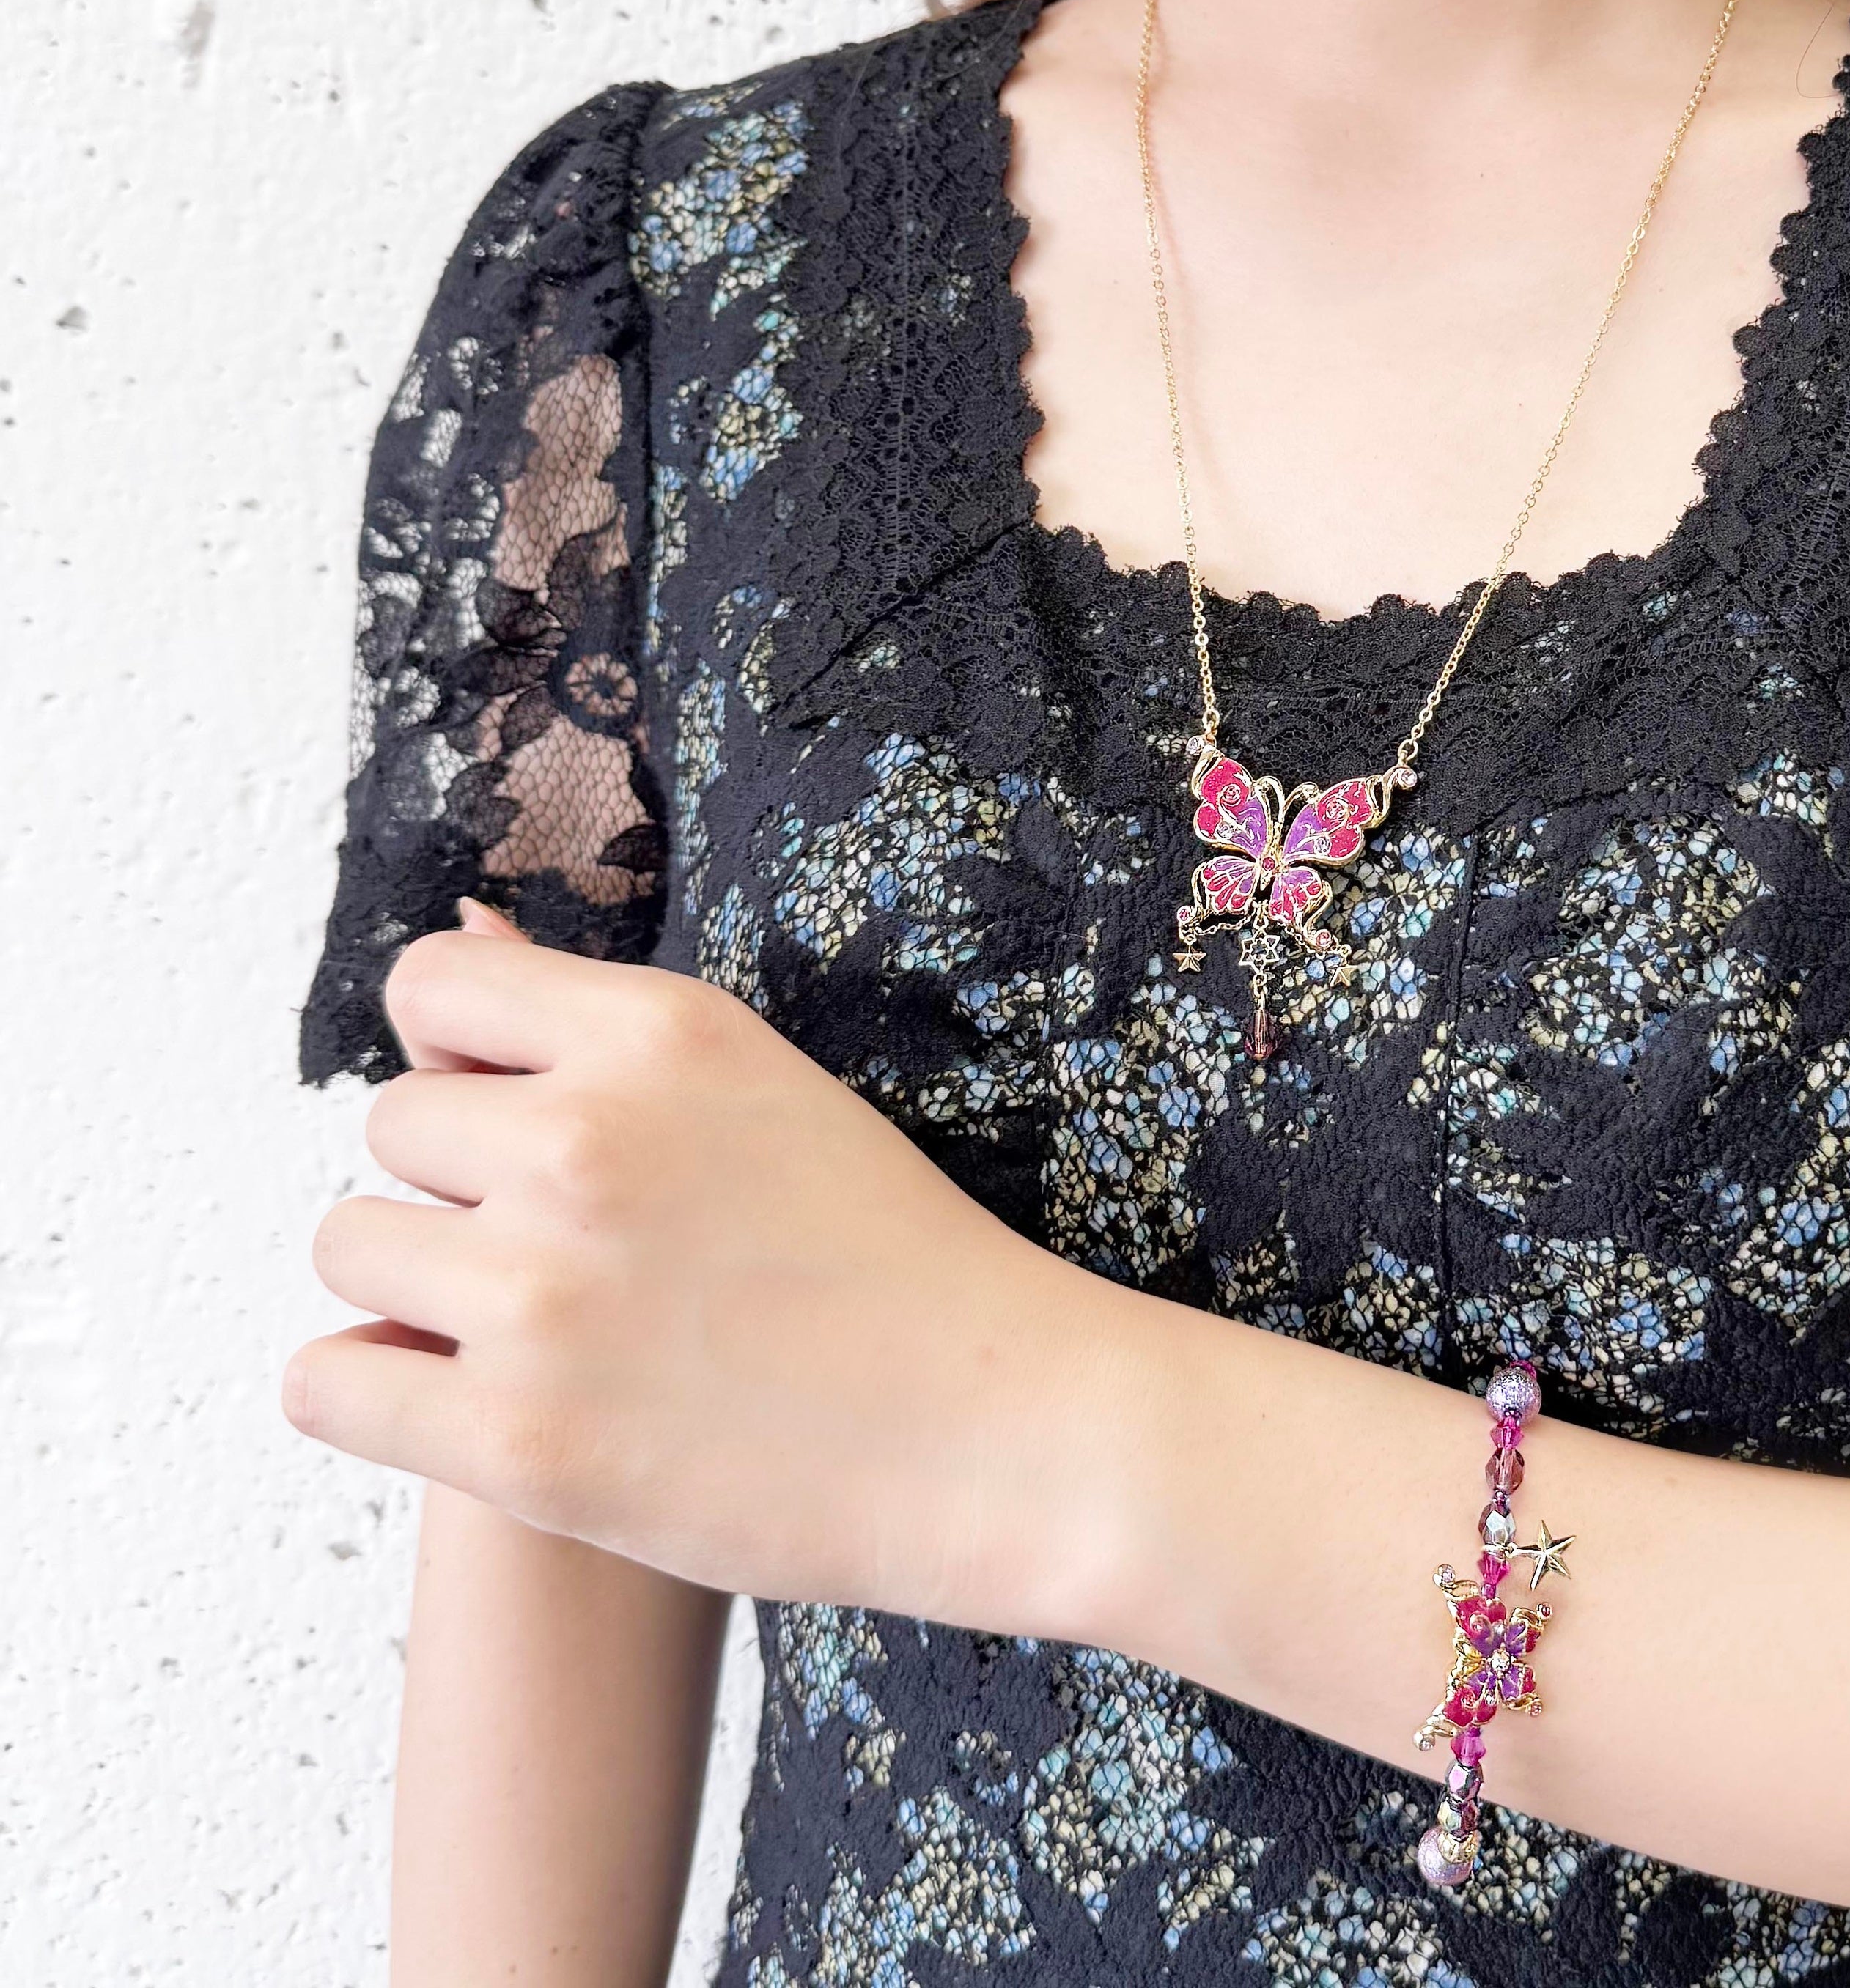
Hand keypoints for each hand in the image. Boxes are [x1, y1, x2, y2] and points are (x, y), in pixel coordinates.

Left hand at [285, 904, 1127, 1632]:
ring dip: (418, 1286)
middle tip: (568, 1252)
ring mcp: (543, 1290)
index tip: (514, 1118)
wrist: (1004, 1428)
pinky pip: (326, 1379)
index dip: (461, 1055)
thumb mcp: (764, 1088)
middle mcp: (587, 1138)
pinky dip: (374, 1390)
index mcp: (662, 1032)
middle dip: (458, 1185)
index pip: (433, 988)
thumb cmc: (894, 1261)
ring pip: (351, 1245)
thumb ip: (602, 1031)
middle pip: (393, 1127)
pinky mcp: (518, 1437)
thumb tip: (464, 931)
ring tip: (530, 1330)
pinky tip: (463, 1400)